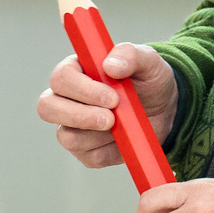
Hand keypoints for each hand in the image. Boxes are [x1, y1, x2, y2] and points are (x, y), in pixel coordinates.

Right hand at [36, 44, 174, 169]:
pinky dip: (111, 150)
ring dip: (98, 135)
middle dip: (79, 116)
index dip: (83, 89)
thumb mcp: (148, 60)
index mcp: (75, 71)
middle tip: (111, 119)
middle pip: (48, 108)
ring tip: (123, 125)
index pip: (61, 78)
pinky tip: (125, 138)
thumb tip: (110, 65)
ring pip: (67, 137)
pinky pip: (90, 158)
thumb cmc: (149, 79)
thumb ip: (129, 54)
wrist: (165, 108)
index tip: (113, 97)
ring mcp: (72, 127)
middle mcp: (66, 99)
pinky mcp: (86, 152)